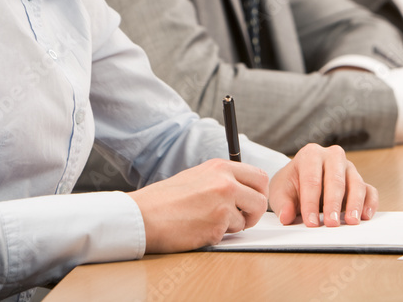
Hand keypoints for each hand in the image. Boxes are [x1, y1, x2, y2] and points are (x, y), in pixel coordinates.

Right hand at [128, 158, 268, 252]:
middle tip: (242, 218)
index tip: (252, 201)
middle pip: (261, 200)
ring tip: (207, 221)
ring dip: (231, 226)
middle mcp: (225, 183)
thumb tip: (244, 189)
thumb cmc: (164, 199)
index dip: (259, 192)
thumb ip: (222, 179)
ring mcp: (223, 205)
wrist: (142, 216)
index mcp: (220, 167)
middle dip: (254, 213)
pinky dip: (216, 235)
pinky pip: (228, 235)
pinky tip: (198, 229)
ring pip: (245, 221)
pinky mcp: (217, 226)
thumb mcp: (197, 176)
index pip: (259, 177)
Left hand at [269, 143, 377, 227]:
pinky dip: (370, 203)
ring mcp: (349, 168)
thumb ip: (282, 204)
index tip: (310, 222)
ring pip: (356, 183)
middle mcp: (333, 157)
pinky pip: (370, 190)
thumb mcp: (280, 192)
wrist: (300, 181)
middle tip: (330, 223)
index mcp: (311, 154)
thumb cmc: (291, 185)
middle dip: (333, 203)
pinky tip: (365, 216)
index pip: (312, 179)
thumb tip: (286, 217)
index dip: (311, 202)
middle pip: (336, 179)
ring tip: (350, 221)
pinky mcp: (360, 181)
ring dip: (355, 204)